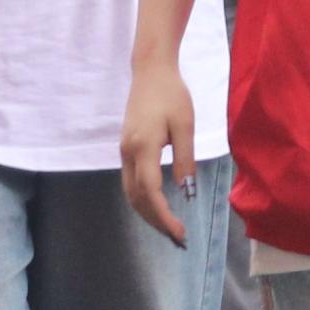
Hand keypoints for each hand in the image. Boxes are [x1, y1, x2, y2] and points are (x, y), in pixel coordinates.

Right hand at [119, 53, 199, 246]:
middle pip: (137, 198)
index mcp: (143, 147)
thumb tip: (185, 189)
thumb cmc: (172, 94)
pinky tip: (158, 206)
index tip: (180, 232)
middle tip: (178, 238)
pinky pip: (130, 182)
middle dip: (156, 221)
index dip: (164, 216)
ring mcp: (124, 151)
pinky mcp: (126, 148)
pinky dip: (143, 200)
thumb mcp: (185, 125)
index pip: (150, 192)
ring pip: (130, 193)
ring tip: (169, 228)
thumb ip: (184, 158)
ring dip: (148, 213)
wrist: (151, 71)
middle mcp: (128, 152)